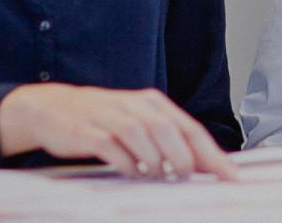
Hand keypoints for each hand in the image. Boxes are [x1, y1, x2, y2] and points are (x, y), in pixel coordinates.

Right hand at [0, 84, 238, 180]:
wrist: (52, 109)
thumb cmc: (102, 120)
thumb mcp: (137, 122)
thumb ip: (168, 140)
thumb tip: (202, 165)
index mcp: (151, 103)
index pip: (190, 129)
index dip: (212, 154)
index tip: (229, 176)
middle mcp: (133, 106)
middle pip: (169, 131)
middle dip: (182, 159)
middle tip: (183, 177)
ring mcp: (110, 117)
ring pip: (143, 137)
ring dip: (155, 161)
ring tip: (157, 176)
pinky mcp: (88, 132)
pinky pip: (113, 148)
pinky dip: (126, 163)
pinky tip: (131, 172)